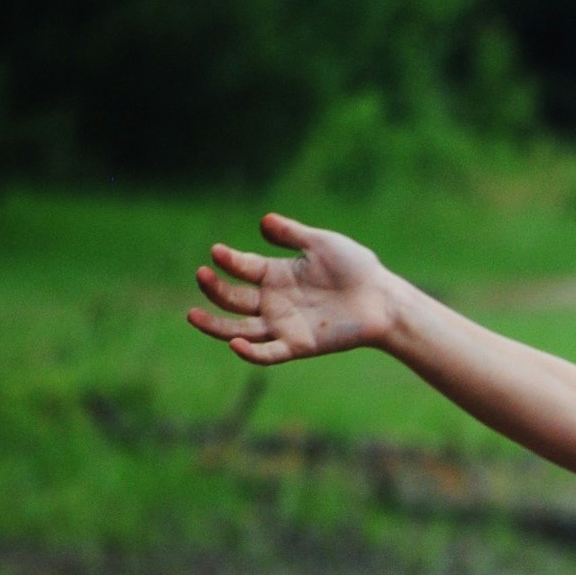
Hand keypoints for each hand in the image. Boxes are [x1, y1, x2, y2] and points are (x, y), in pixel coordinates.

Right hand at [185, 213, 400, 364]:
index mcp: (276, 274)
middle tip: (202, 275)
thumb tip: (263, 221)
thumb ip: (292, 234)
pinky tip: (235, 344)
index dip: (227, 261)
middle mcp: (274, 301)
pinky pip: (269, 353)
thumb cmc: (356, 268)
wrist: (383, 299)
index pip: (241, 268)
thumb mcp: (321, 244)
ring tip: (192, 315)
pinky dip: (251, 352)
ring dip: (215, 325)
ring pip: (239, 329)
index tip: (217, 252)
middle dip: (214, 289)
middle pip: (233, 299)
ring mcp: (284, 325)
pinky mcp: (299, 345)